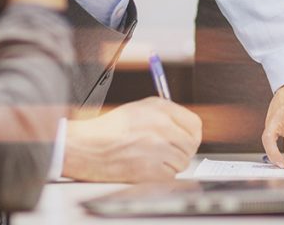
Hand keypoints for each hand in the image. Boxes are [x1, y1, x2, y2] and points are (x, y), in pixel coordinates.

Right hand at [63, 97, 202, 181]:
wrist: (88, 147)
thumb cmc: (112, 128)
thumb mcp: (141, 108)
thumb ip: (168, 114)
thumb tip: (188, 126)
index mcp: (161, 110)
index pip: (194, 124)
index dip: (192, 133)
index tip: (188, 138)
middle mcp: (162, 127)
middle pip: (191, 144)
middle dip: (184, 149)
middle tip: (172, 151)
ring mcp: (157, 149)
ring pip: (182, 161)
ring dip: (172, 162)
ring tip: (154, 158)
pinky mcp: (151, 170)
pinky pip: (170, 175)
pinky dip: (163, 174)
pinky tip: (148, 167)